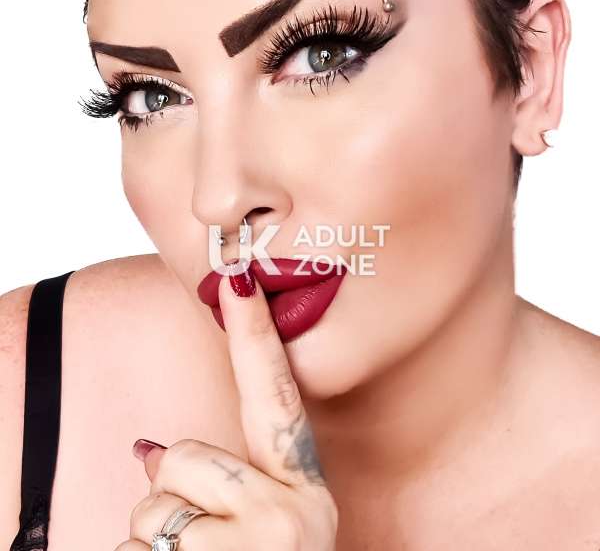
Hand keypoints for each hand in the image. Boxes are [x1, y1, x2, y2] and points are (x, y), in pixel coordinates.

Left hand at [115, 259, 337, 549]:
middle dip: (172, 490)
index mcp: (304, 490)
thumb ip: (218, 479)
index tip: (236, 277)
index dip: (254, 333)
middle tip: (201, 539)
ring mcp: (263, 547)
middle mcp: (296, 513)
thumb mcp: (258, 527)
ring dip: (154, 541)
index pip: (272, 395)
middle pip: (185, 457)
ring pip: (155, 507)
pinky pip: (137, 550)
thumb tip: (148, 448)